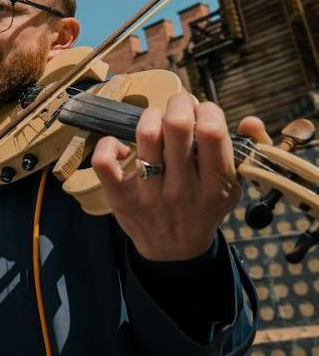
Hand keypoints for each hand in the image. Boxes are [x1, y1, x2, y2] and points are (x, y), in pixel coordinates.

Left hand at [92, 93, 268, 260]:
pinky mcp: (120, 197)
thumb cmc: (204, 208)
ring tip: (155, 119)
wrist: (174, 252)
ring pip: (145, 136)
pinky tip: (122, 147)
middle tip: (178, 103)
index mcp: (215, 186)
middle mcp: (182, 189)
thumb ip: (245, 151)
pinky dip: (109, 144)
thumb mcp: (233, 187)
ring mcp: (149, 194)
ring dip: (150, 116)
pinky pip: (104, 161)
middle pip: (177, 127)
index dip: (207, 110)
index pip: (212, 133)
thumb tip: (250, 120)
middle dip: (178, 103)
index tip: (203, 110)